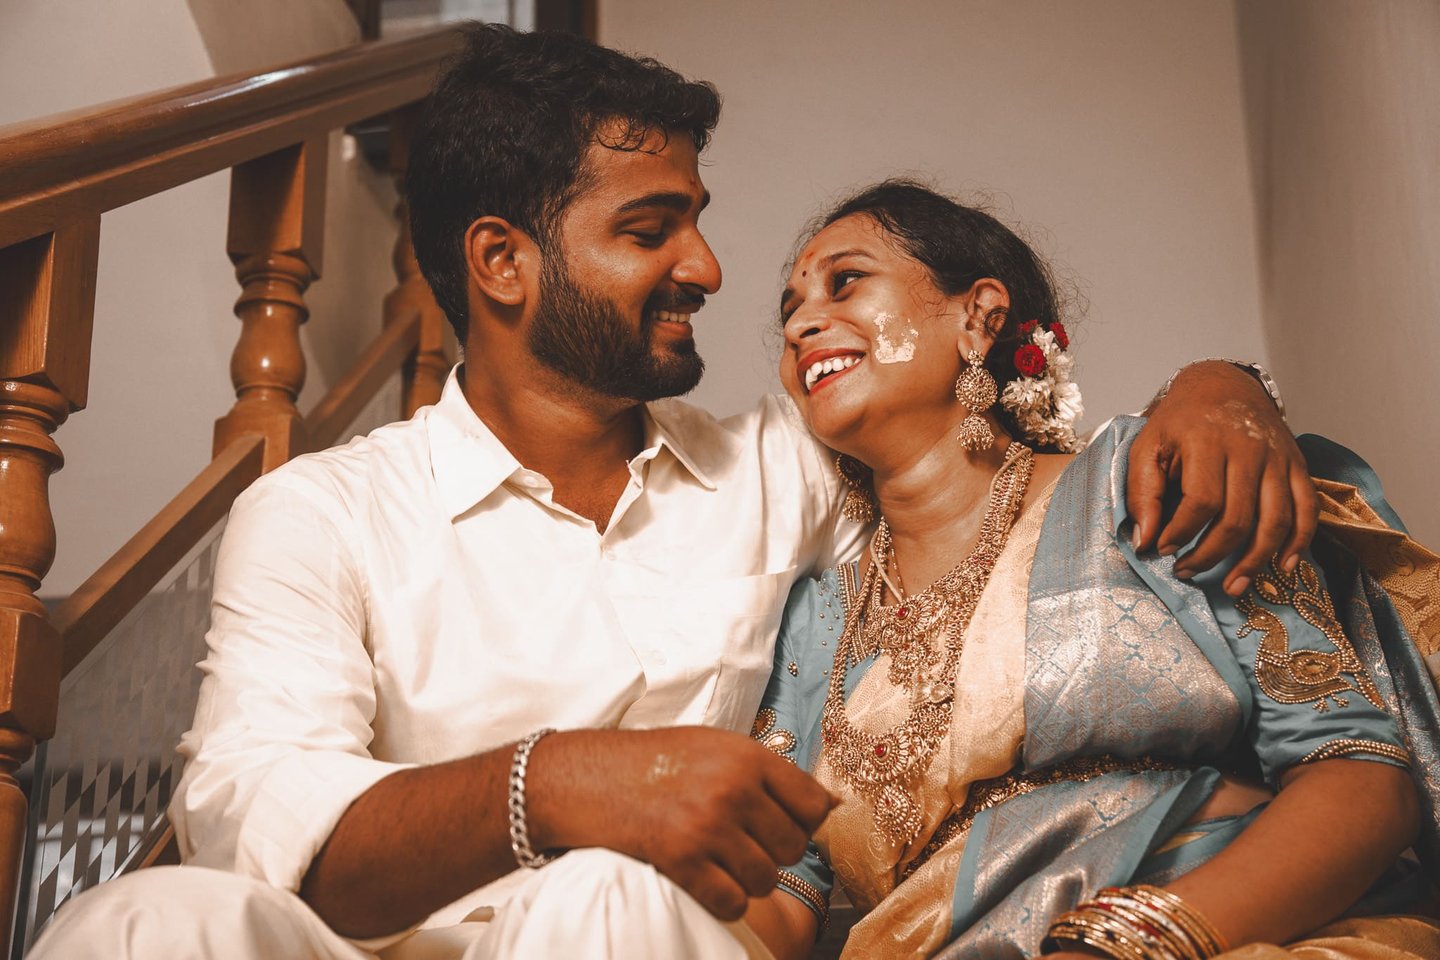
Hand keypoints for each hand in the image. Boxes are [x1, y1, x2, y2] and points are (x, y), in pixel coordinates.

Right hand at [531, 726, 834, 920]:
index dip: (804, 821)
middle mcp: (733, 789)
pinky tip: (707, 880)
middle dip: (773, 851)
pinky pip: (731, 901)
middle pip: (793, 846)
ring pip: (766, 879)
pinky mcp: (682, 860)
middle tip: (743, 842)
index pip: (813, 804)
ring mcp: (708, 826)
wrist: (587, 777)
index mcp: (746, 756)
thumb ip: (765, 772)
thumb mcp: (714, 746)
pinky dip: (724, 900)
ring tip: (722, 860)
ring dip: (748, 878)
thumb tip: (828, 804)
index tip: (784, 825)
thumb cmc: (653, 761)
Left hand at [1128, 361, 1317, 595]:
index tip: (1163, 550)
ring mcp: (1278, 458)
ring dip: (1256, 560)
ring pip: (1277, 520)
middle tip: (1186, 572)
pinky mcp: (1297, 465)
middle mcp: (1249, 450)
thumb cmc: (1180, 422)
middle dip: (1211, 554)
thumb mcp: (1148, 447)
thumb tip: (1144, 541)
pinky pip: (1307, 510)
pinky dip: (1300, 542)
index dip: (1182, 533)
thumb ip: (1143, 493)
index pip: (1201, 501)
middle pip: (1238, 517)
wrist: (1222, 385)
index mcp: (1207, 442)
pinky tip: (1284, 567)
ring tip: (1233, 586)